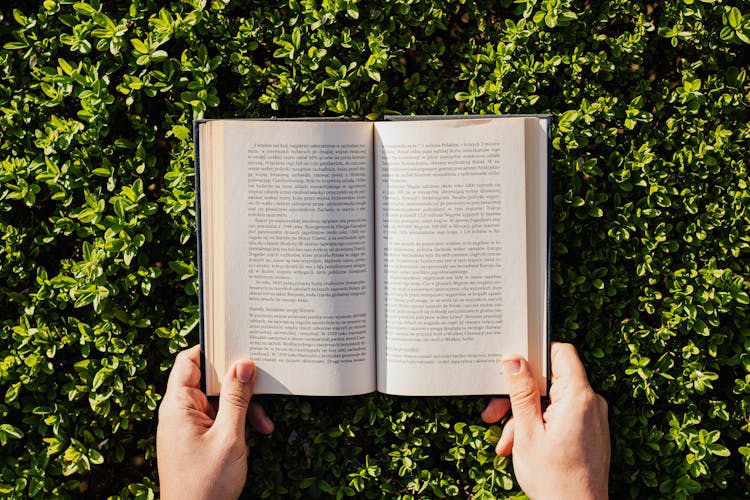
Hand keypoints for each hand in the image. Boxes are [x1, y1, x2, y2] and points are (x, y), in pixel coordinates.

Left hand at [157, 345, 273, 499]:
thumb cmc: (206, 485)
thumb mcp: (229, 436)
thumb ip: (237, 397)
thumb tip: (244, 364)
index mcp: (178, 405)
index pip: (190, 361)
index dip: (213, 349)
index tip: (239, 345)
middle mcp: (179, 411)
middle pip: (210, 380)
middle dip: (239, 386)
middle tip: (262, 387)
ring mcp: (188, 426)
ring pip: (219, 401)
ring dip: (243, 408)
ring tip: (264, 425)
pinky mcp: (197, 439)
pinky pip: (219, 418)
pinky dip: (238, 423)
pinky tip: (255, 435)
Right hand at [482, 342, 609, 499]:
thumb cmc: (555, 479)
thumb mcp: (528, 431)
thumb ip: (521, 391)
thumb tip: (514, 359)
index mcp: (579, 397)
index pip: (560, 353)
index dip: (534, 354)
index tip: (511, 367)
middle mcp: (591, 403)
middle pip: (550, 380)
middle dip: (519, 395)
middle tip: (495, 413)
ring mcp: (591, 418)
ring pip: (551, 401)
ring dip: (525, 416)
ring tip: (508, 442)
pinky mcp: (588, 431)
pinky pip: (560, 416)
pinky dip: (539, 426)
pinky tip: (520, 446)